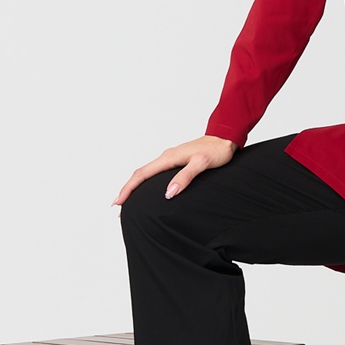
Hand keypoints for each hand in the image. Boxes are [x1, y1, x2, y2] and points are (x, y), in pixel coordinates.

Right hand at [113, 135, 236, 205]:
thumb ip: (186, 177)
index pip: (142, 174)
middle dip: (127, 189)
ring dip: (135, 186)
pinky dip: (146, 182)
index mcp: (169, 158)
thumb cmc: (216, 150)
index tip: (118, 202)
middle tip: (118, 206)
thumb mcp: (202, 164)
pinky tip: (148, 189)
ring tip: (128, 200)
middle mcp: (166, 157)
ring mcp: (171, 158)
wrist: (225, 138)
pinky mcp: (176, 161)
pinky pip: (155, 172)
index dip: (128, 188)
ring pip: (147, 173)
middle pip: (140, 174)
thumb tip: (169, 192)